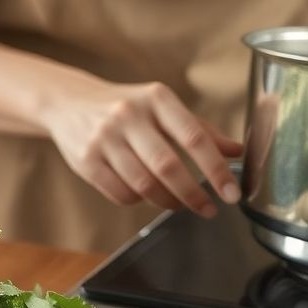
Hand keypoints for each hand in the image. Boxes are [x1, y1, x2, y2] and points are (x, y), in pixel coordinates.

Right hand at [42, 80, 242, 215]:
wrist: (70, 103)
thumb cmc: (127, 107)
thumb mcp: (162, 107)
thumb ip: (199, 129)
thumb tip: (237, 152)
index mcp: (156, 98)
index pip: (194, 137)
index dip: (216, 169)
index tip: (231, 193)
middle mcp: (128, 115)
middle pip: (168, 166)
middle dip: (194, 194)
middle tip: (209, 209)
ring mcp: (104, 138)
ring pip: (144, 184)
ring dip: (168, 201)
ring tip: (180, 204)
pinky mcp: (86, 161)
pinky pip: (121, 193)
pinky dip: (139, 201)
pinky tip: (146, 194)